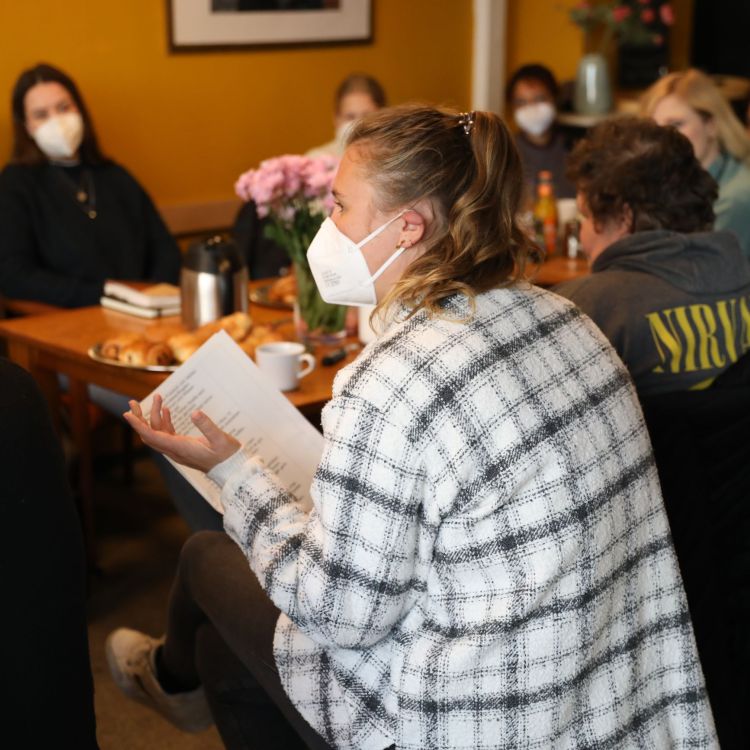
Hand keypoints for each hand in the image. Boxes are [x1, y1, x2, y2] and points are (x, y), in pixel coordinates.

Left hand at [123, 394, 240, 472]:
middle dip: (139, 418)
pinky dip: (164, 421)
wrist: (231, 470)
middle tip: (133, 402)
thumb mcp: (220, 439)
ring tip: (157, 397)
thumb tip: (195, 412)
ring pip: (158, 433)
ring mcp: (178, 449)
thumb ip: (207, 426)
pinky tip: (166, 410)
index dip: (138, 425)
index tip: (127, 414)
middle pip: (149, 435)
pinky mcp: (183, 447)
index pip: (152, 436)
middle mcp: (175, 450)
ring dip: (154, 416)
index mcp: (180, 448)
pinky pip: (167, 434)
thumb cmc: (227, 455)